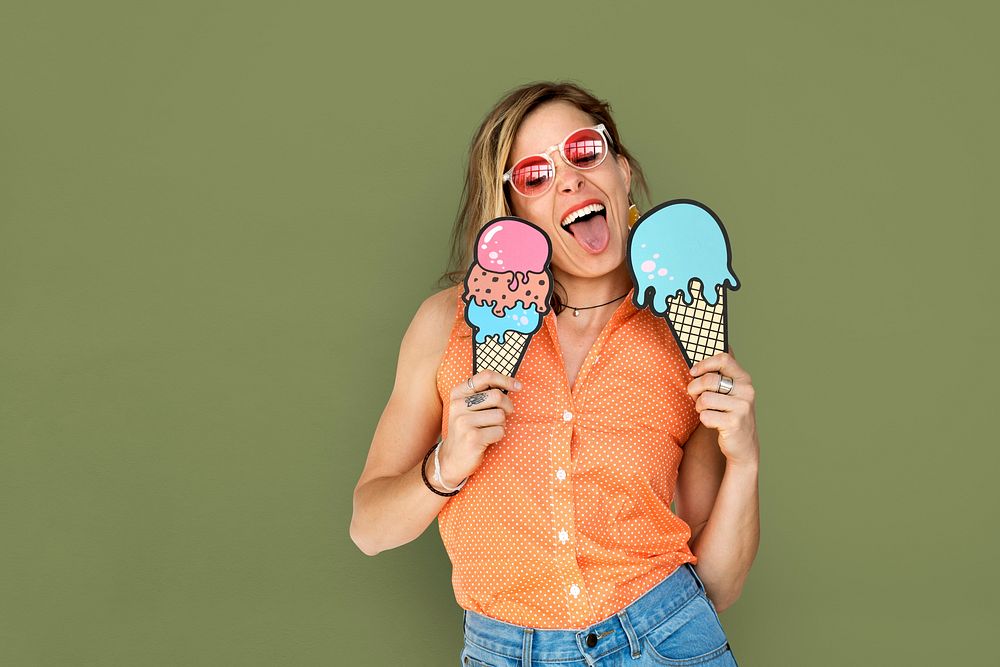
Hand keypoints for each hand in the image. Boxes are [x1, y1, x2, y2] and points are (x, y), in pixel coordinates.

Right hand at [437, 371, 520, 487]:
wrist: (451, 459)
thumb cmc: (467, 430)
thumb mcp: (468, 408)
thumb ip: (483, 394)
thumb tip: (514, 384)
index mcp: (458, 393)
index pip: (486, 376)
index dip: (506, 379)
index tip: (518, 386)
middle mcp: (458, 405)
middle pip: (497, 396)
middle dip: (507, 406)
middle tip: (505, 415)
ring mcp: (463, 422)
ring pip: (500, 415)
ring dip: (501, 424)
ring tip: (490, 430)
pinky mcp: (472, 438)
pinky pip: (499, 431)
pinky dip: (498, 436)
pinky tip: (487, 440)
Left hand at [687, 351, 758, 466]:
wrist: (744, 446)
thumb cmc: (730, 415)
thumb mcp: (730, 393)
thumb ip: (718, 378)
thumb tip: (695, 366)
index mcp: (744, 379)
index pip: (723, 359)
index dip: (704, 363)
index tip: (693, 372)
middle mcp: (746, 391)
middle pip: (708, 380)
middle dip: (694, 389)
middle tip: (695, 397)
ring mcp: (742, 407)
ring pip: (704, 399)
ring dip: (699, 407)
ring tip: (707, 412)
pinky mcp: (734, 423)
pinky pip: (705, 416)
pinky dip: (704, 420)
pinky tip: (714, 423)